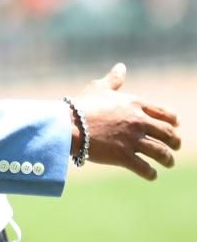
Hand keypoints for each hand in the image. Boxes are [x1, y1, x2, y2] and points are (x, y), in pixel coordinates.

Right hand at [72, 63, 180, 179]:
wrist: (66, 124)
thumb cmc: (81, 105)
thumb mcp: (98, 88)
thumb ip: (113, 80)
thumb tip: (121, 67)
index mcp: (134, 104)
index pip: (164, 113)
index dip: (173, 121)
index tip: (175, 126)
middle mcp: (138, 122)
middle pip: (168, 134)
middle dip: (175, 141)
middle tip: (175, 146)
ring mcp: (132, 140)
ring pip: (161, 153)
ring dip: (168, 159)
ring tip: (168, 163)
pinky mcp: (123, 156)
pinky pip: (145, 168)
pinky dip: (151, 173)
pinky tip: (152, 174)